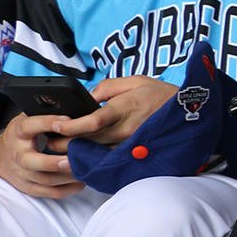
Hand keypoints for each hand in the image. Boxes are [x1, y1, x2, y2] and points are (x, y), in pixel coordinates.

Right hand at [0, 110, 81, 197]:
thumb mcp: (27, 119)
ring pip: (44, 180)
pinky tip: (81, 182)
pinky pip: (48, 192)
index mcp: (18, 132)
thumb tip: (72, 104)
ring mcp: (21, 173)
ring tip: (85, 170)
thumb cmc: (23, 135)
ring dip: (66, 177)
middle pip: (32, 161)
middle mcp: (17, 154)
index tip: (68, 120)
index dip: (48, 123)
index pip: (30, 126)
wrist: (1, 157)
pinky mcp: (27, 187)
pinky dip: (66, 190)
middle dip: (53, 162)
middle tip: (73, 160)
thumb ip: (44, 113)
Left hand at [56, 75, 176, 147]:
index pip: (93, 121)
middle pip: (89, 140)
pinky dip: (94, 156)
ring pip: (97, 150)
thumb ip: (107, 87)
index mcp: (125, 108)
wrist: (189, 112)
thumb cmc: (161, 95)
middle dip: (65, 142)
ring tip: (59, 148)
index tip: (56, 125)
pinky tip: (81, 155)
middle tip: (47, 140)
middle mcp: (127, 129)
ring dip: (77, 150)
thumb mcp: (135, 81)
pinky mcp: (134, 151)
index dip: (72, 125)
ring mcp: (131, 142)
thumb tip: (89, 98)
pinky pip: (109, 155)